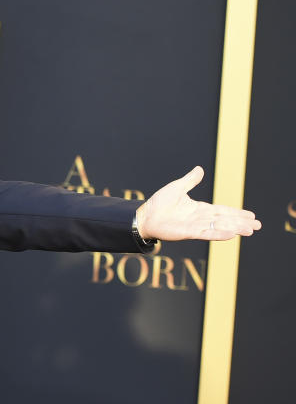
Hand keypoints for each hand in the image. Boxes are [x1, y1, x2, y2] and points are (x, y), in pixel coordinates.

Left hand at [136, 166, 260, 240]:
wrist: (145, 215)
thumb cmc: (159, 203)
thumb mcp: (177, 188)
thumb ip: (190, 181)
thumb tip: (200, 169)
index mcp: (200, 209)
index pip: (223, 211)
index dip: (237, 213)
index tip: (251, 216)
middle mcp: (200, 218)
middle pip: (225, 220)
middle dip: (241, 222)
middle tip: (257, 226)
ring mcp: (195, 226)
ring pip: (220, 227)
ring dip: (235, 228)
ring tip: (250, 230)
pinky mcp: (188, 232)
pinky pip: (206, 233)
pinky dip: (219, 233)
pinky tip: (231, 234)